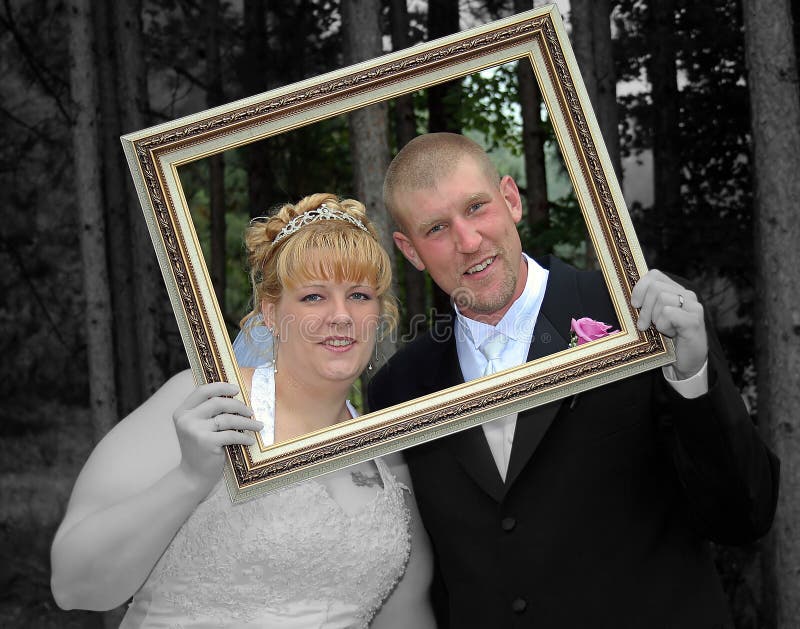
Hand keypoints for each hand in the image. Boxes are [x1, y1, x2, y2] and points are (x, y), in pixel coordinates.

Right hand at [172, 382, 261, 497]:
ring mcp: (194, 430)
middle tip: (251, 412)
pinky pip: (231, 434)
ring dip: (247, 422)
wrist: (193, 475)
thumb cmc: (201, 448)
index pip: (202, 391)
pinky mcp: (206, 442)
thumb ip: (208, 412)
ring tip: (258, 426)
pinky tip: (250, 440)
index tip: (236, 389)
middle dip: (238, 406)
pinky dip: (244, 437)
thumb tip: (235, 395)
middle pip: (218, 402)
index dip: (221, 387)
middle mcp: (186, 419)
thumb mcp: (198, 427)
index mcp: (182, 411)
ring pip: (227, 418)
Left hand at [631, 270, 707, 378]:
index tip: (635, 304)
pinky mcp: (694, 320)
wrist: (688, 363)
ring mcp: (693, 307)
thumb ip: (646, 305)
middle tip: (645, 326)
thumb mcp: (654, 320)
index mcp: (676, 292)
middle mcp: (687, 296)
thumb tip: (628, 298)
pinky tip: (672, 334)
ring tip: (663, 330)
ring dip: (656, 319)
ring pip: (662, 299)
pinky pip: (669, 313)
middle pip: (655, 287)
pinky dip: (664, 325)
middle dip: (645, 308)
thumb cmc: (669, 341)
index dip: (640, 287)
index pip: (654, 275)